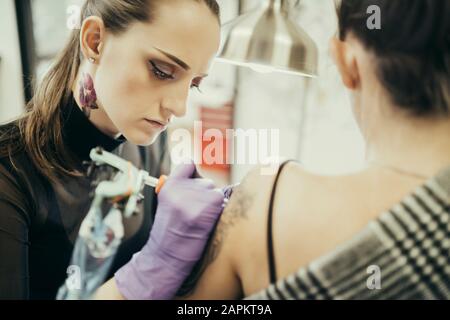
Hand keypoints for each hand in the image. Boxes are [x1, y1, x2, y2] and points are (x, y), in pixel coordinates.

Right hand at [114, 160, 224, 299]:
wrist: (164, 257)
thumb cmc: (169, 233)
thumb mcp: (168, 204)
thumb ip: (182, 189)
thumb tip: (204, 181)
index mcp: (168, 185)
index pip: (188, 164)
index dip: (195, 174)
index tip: (196, 185)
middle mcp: (179, 188)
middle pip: (206, 181)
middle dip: (206, 196)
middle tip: (196, 214)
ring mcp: (191, 197)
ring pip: (214, 191)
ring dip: (213, 205)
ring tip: (200, 220)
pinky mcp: (203, 209)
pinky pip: (220, 200)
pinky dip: (217, 211)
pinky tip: (206, 223)